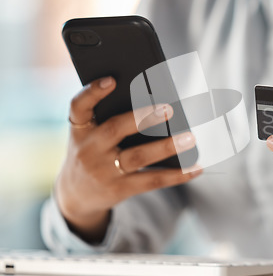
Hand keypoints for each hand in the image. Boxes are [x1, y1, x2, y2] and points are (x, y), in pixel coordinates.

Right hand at [56, 77, 201, 241]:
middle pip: (115, 130)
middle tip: (168, 109)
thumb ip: (109, 117)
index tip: (111, 80)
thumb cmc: (91, 153)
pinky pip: (152, 180)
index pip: (78, 106)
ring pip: (138, 157)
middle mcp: (89, 149)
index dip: (92, 92)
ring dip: (166, 147)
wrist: (76, 195)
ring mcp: (104, 171)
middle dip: (142, 118)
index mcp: (80, 129)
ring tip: (189, 138)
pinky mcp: (120, 189)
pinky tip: (195, 168)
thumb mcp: (88, 135)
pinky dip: (177, 175)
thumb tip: (155, 101)